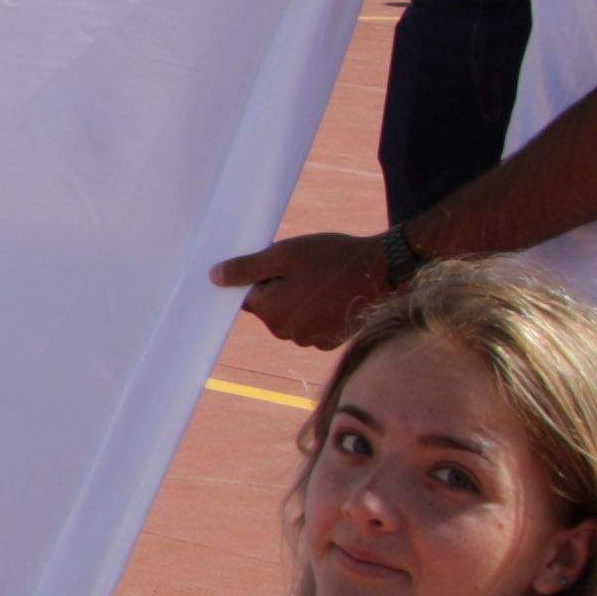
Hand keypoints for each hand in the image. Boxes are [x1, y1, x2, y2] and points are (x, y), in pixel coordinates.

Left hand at [213, 227, 414, 352]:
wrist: (382, 272)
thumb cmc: (332, 259)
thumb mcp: (283, 254)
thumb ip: (246, 268)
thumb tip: (214, 278)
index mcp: (270, 312)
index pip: (246, 297)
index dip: (255, 278)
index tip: (268, 265)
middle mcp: (285, 333)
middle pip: (269, 307)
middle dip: (278, 287)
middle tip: (300, 266)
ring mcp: (309, 340)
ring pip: (291, 315)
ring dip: (298, 298)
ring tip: (320, 277)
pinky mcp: (329, 341)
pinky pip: (311, 323)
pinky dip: (316, 309)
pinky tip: (332, 292)